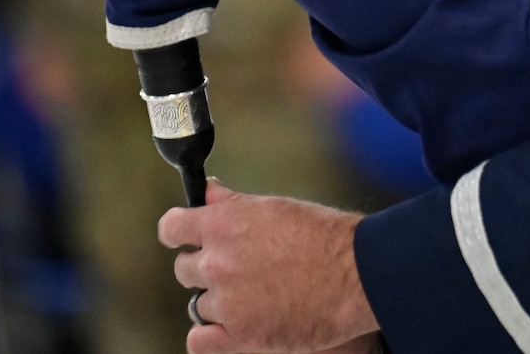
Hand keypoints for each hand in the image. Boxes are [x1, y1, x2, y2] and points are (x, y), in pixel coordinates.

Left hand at [161, 180, 378, 353]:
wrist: (357, 274)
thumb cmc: (324, 236)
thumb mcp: (274, 207)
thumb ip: (232, 203)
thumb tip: (207, 191)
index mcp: (222, 224)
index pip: (172, 228)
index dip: (178, 234)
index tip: (186, 239)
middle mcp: (217, 263)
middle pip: (185, 270)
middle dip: (207, 270)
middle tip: (240, 271)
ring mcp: (227, 302)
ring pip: (199, 305)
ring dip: (220, 302)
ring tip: (255, 298)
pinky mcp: (240, 337)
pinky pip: (199, 341)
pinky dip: (211, 336)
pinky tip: (232, 328)